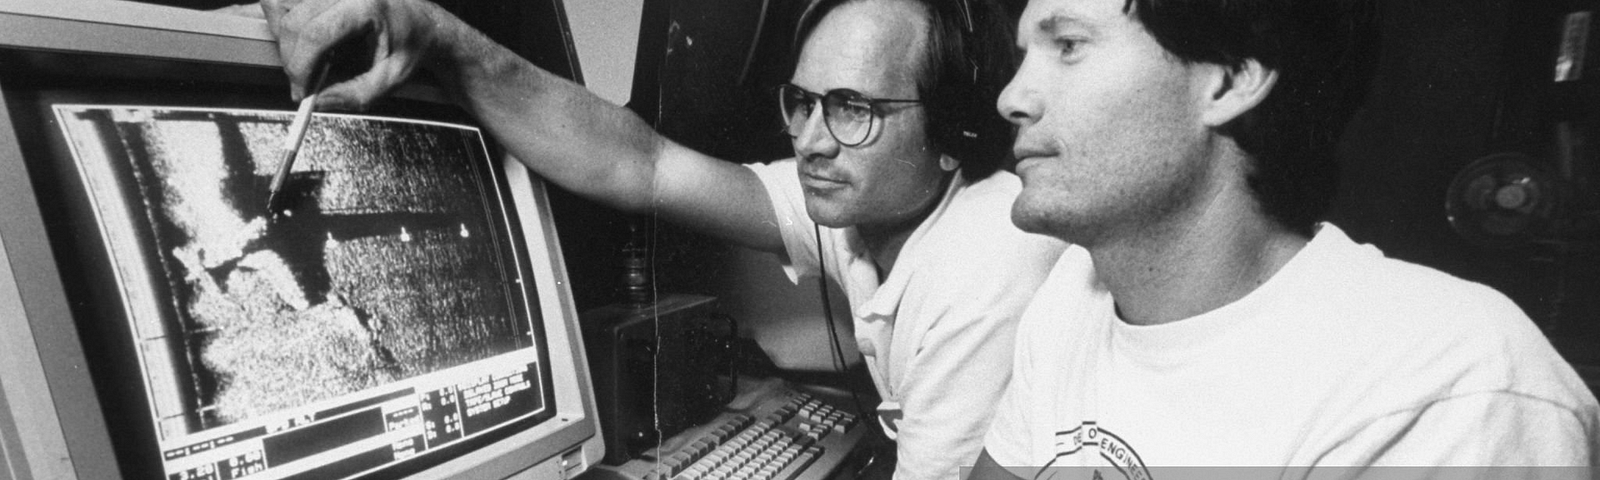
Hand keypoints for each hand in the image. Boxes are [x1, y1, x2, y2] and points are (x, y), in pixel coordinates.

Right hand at [261, 0, 454, 109]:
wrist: (425, 25)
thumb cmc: (413, 48)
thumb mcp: (391, 79)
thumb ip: (356, 94)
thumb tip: (320, 102)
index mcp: (366, 7)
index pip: (316, 34)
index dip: (301, 66)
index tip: (301, 92)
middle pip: (295, 22)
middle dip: (292, 59)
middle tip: (304, 86)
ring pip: (285, 9)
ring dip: (289, 42)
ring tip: (309, 63)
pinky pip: (289, 1)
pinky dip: (289, 24)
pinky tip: (306, 42)